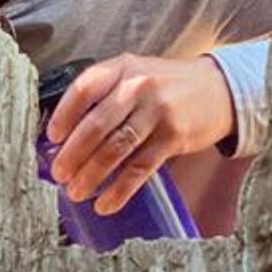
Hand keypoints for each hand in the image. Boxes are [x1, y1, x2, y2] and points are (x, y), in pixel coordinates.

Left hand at [45, 53, 235, 214]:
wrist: (219, 89)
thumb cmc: (168, 86)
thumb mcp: (136, 74)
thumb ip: (106, 94)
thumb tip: (67, 135)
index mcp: (122, 68)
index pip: (84, 89)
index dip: (64, 115)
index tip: (52, 138)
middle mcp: (137, 86)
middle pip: (96, 125)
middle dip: (73, 154)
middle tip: (59, 175)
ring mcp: (157, 111)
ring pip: (116, 149)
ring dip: (92, 175)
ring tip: (76, 192)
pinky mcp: (174, 136)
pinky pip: (140, 167)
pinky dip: (120, 189)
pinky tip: (106, 203)